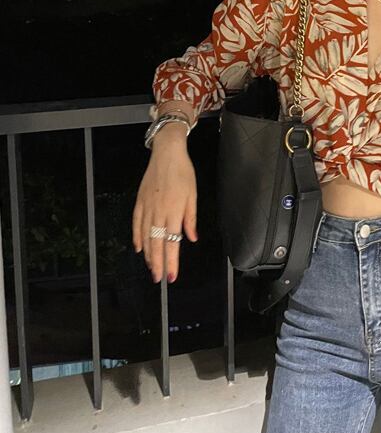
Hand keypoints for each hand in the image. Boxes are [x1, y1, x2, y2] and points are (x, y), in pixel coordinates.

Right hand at [132, 126, 197, 283]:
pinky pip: (136, 223)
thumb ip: (190, 219)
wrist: (166, 154)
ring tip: (150, 268)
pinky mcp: (140, 202)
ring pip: (145, 236)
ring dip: (148, 254)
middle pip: (156, 243)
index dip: (171, 261)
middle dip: (157, 263)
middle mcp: (158, 212)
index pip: (172, 243)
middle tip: (158, 278)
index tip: (171, 275)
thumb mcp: (192, 196)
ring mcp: (146, 207)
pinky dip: (136, 237)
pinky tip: (138, 248)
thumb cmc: (183, 174)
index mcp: (173, 212)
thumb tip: (190, 238)